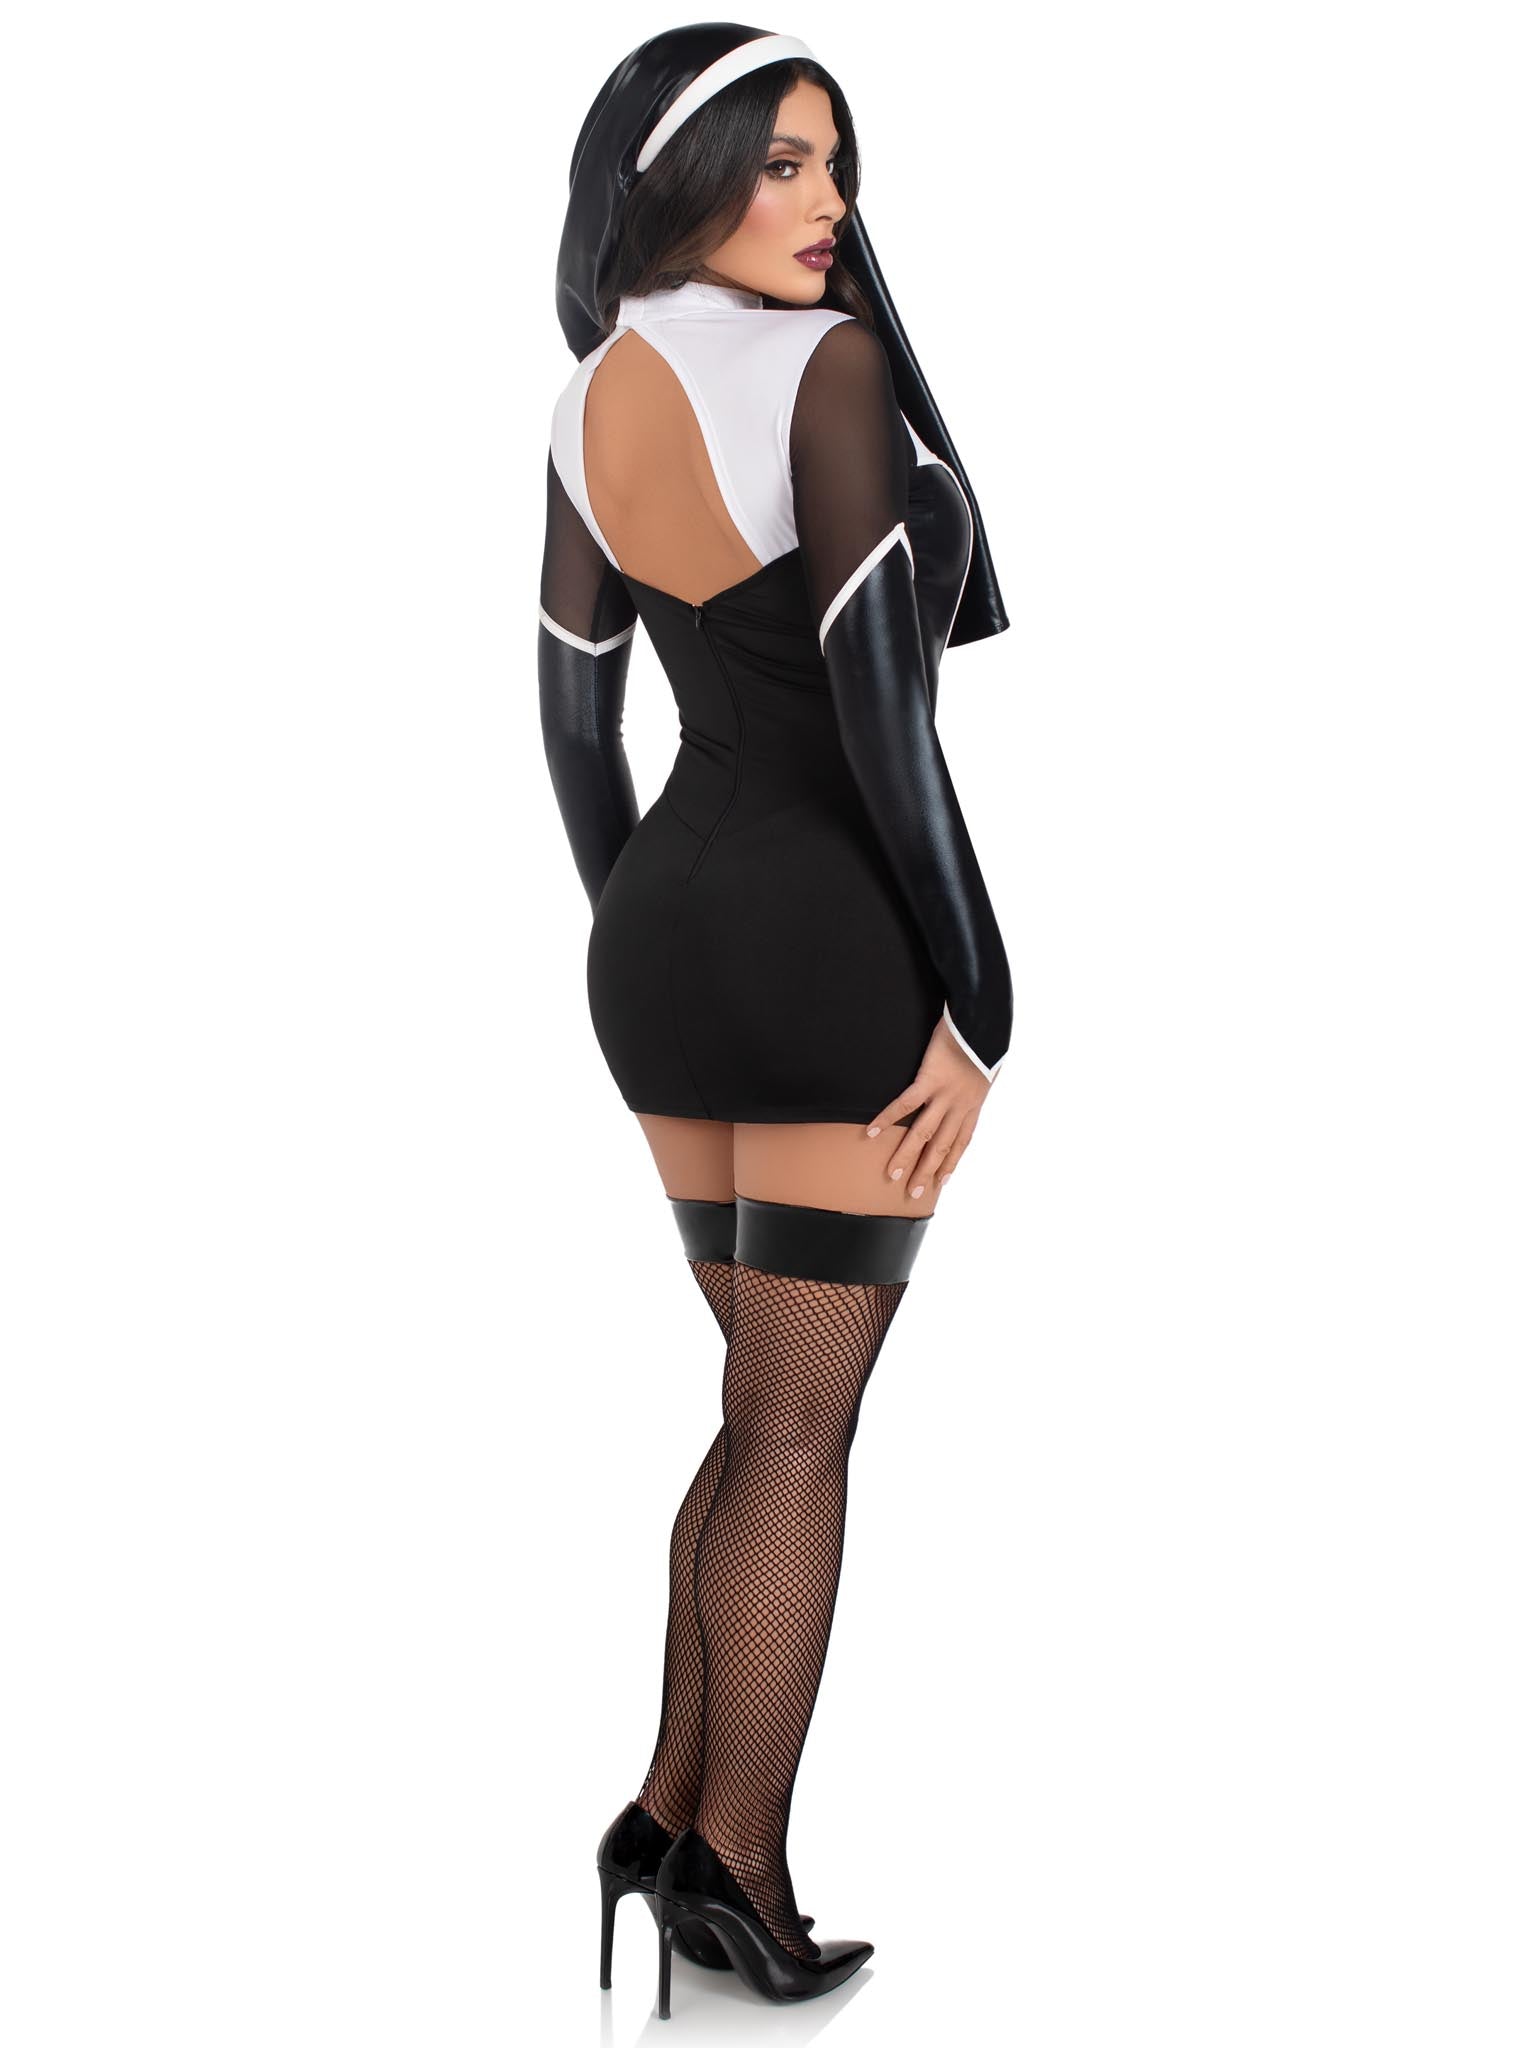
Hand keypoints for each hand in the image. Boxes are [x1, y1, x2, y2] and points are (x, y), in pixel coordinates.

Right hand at [863, 1015, 993, 1201]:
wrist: (981, 1022)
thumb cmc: (982, 1041)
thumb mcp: (985, 1068)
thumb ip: (974, 1083)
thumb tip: (969, 1086)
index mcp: (973, 1105)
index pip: (961, 1142)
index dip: (951, 1163)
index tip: (941, 1182)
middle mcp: (960, 1106)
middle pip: (941, 1146)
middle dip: (927, 1171)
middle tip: (913, 1193)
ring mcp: (945, 1095)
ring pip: (923, 1133)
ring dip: (907, 1156)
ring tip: (893, 1174)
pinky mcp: (929, 1079)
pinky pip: (906, 1104)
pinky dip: (888, 1118)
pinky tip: (872, 1131)